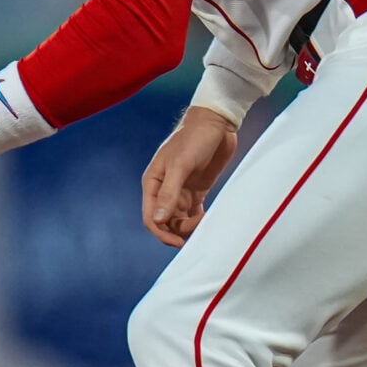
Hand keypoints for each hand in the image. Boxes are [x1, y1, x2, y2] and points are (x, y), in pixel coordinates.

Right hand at [141, 106, 238, 247]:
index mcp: (153, 183)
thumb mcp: (180, 166)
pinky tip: (207, 220)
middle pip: (165, 222)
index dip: (162, 233)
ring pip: (179, 220)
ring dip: (189, 227)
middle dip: (178, 231)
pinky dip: (198, 221)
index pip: (151, 218)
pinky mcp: (197, 190)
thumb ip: (169, 193)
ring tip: (204, 222)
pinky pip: (193, 213)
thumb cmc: (194, 139)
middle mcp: (164, 189)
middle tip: (198, 228)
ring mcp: (181, 190)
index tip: (179, 243)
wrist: (215, 123)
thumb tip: (158, 221)